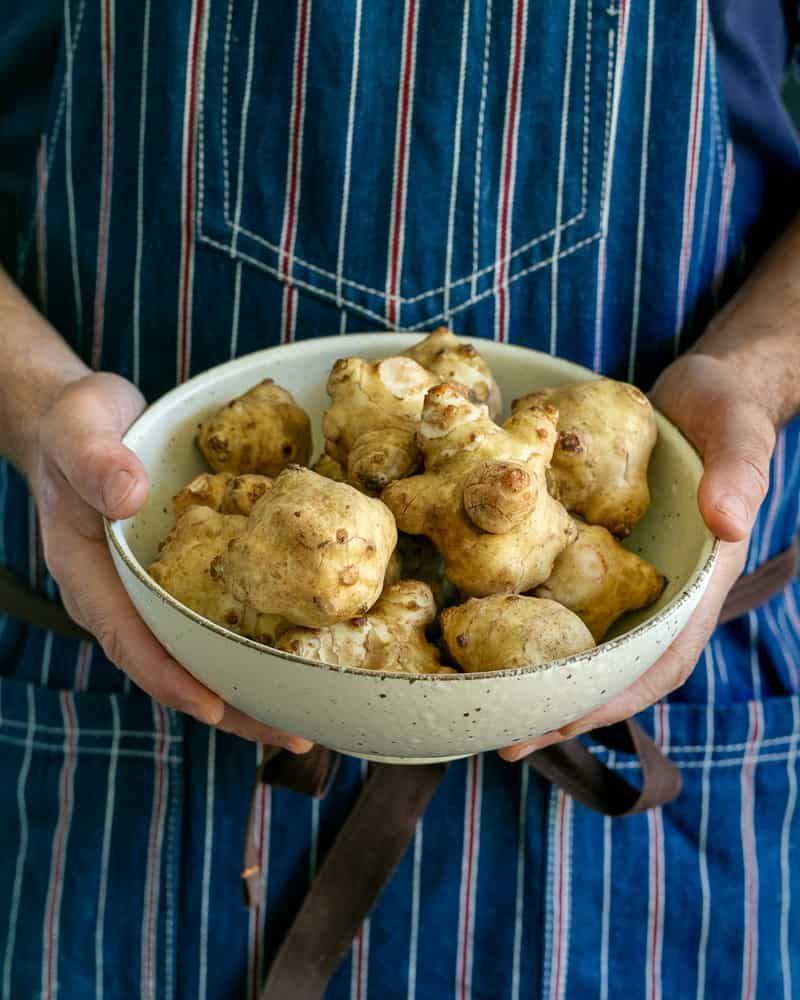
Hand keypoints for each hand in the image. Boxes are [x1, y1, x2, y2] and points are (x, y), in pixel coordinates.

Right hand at [29, 371, 311, 751]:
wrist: (86, 417)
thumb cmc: (75, 426)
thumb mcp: (77, 430)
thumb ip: (95, 461)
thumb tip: (129, 496)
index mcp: (92, 576)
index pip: (129, 639)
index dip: (170, 677)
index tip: (215, 707)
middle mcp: (127, 594)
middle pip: (177, 663)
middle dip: (232, 705)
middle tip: (291, 735)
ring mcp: (159, 587)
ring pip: (204, 648)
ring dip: (252, 683)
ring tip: (310, 716)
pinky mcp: (188, 570)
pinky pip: (222, 611)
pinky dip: (257, 635)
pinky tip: (301, 649)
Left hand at [500, 353, 775, 760]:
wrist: (698, 393)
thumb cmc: (727, 414)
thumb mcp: (740, 434)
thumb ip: (740, 475)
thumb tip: (728, 523)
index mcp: (691, 586)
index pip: (659, 661)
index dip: (611, 699)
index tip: (559, 725)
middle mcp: (650, 594)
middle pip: (605, 667)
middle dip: (556, 705)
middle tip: (500, 737)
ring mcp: (616, 576)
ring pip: (575, 638)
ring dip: (530, 672)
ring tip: (475, 702)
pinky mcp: (587, 549)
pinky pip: (554, 592)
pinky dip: (519, 615)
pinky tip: (474, 626)